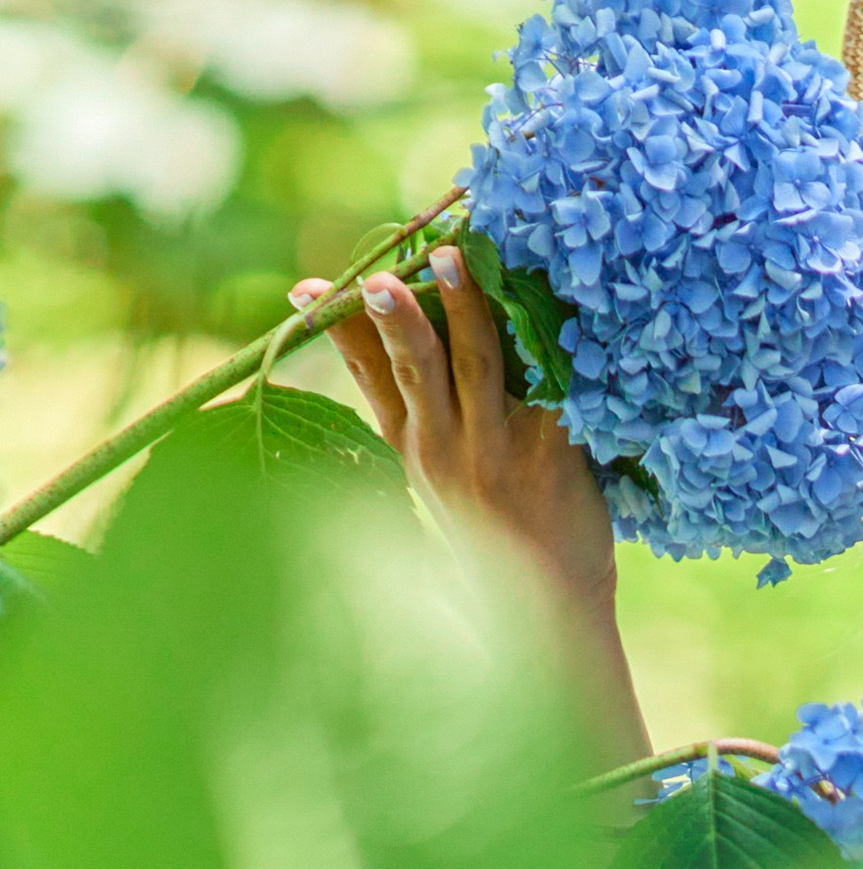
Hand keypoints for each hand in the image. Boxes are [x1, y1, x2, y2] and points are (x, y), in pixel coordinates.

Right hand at [296, 246, 617, 614]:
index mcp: (410, 447)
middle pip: (411, 366)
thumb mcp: (440, 480)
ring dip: (462, 307)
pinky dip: (545, 340)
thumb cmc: (496, 537)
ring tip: (450, 259)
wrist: (547, 609)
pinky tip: (547, 301)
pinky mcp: (548, 455)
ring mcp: (493, 452)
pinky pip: (545, 384)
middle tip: (377, 275)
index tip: (307, 286)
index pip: (365, 376)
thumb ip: (427, 420)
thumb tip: (413, 351)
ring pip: (474, 365)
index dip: (338, 328)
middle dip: (394, 314)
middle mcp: (441, 447)